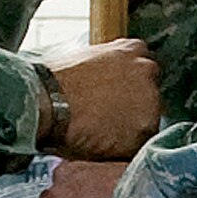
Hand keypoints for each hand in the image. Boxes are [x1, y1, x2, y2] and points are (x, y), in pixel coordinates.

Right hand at [42, 38, 158, 159]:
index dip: (129, 86)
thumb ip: (107, 65)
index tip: (116, 97)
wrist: (47, 103)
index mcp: (131, 49)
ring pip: (147, 120)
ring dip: (131, 129)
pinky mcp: (145, 129)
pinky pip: (140, 143)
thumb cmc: (54, 81)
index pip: (142, 68)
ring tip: (102, 135)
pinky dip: (125, 149)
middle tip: (107, 119)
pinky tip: (104, 147)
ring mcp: (149, 100)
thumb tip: (105, 77)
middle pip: (149, 94)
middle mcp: (146, 70)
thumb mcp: (84, 57)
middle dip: (134, 107)